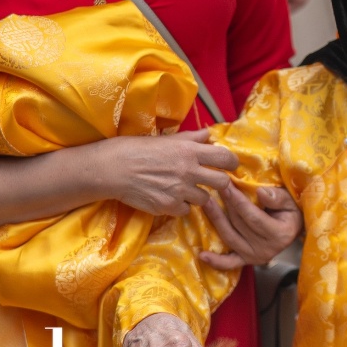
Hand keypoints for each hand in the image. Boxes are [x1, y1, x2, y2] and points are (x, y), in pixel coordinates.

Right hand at [93, 130, 238, 216]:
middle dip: (219, 182)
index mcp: (190, 151)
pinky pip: (186, 211)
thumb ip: (191, 139)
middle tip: (210, 181)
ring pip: (204, 199)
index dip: (231, 163)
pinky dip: (181, 207)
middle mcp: (189, 171)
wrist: (114, 169)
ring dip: (197, 195)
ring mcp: (180, 191)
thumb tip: (209, 135)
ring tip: (183, 189)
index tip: (229, 165)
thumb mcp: (167, 139)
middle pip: (222, 182)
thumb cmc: (138, 149)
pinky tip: (170, 198)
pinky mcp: (169, 207)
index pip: (225, 158)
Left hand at [199, 185, 303, 269]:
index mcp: (279, 234)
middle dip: (225, 204)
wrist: (294, 229)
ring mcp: (254, 257)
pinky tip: (202, 255)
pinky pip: (229, 263)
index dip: (237, 200)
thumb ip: (277, 197)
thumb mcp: (290, 201)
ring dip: (215, 220)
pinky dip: (216, 261)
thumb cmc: (292, 211)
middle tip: (213, 186)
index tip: (225, 184)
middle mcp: (266, 249)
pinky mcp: (246, 261)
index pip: (252, 216)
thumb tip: (260, 192)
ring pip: (229, 237)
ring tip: (204, 203)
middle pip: (238, 225)